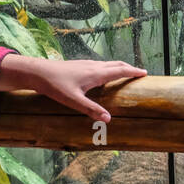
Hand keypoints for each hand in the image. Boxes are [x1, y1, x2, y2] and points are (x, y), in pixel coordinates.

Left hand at [0, 54, 146, 122]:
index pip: (120, 71)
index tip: (144, 73)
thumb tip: (109, 119)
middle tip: (140, 72)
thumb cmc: (55, 86)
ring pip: (108, 63)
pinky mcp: (79, 65)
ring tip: (125, 72)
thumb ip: (91, 110)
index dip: (133, 72)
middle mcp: (93, 66)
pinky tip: (103, 74)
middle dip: (129, 68)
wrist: (38, 72)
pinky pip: (100, 65)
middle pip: (116, 64)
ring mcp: (86, 64)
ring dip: (119, 67)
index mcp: (96, 73)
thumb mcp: (74, 101)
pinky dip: (109, 67)